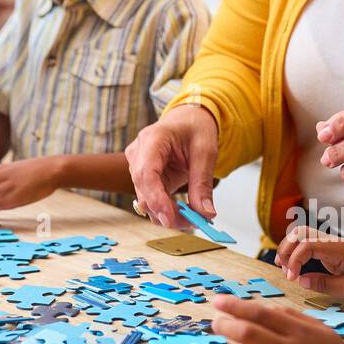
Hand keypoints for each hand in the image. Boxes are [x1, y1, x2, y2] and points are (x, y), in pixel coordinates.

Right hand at [124, 104, 218, 227]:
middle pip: (144, 190)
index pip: (146, 173)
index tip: (170, 218)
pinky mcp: (143, 177)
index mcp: (153, 139)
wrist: (188, 120)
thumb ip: (203, 184)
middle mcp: (139, 152)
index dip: (155, 198)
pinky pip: (151, 199)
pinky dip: (166, 209)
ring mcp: (137, 165)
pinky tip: (184, 211)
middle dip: (166, 211)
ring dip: (167, 213)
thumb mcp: (206, 152)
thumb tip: (205, 214)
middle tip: (193, 223)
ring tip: (193, 217)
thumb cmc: (195, 128)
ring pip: (145, 199)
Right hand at [274, 226, 343, 304]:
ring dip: (289, 248)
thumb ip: (324, 284)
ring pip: (302, 235)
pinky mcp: (330, 251)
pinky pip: (308, 245)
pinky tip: (291, 265)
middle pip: (300, 232)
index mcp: (339, 249)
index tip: (291, 278)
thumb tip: (301, 280)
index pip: (307, 244)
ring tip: (283, 267)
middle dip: (286, 248)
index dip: (294, 260)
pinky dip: (296, 252)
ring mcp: (331, 245)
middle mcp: (333, 242)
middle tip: (283, 270)